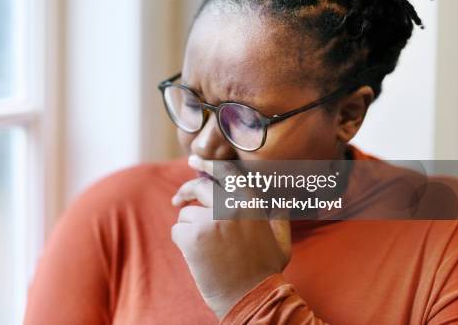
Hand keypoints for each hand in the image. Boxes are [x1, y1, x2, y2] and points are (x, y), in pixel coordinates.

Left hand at [171, 155, 291, 319]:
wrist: (250, 297)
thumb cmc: (266, 271)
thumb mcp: (280, 240)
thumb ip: (278, 217)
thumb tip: (280, 202)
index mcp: (251, 201)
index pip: (225, 171)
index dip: (208, 163)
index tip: (194, 160)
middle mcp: (231, 205)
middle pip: (198, 186)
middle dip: (185, 192)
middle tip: (177, 200)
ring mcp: (211, 220)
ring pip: (186, 214)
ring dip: (190, 229)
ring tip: (207, 250)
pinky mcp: (194, 236)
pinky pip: (177, 230)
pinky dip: (182, 243)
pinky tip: (198, 256)